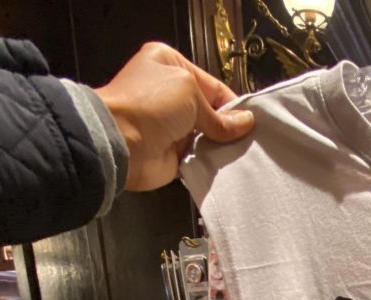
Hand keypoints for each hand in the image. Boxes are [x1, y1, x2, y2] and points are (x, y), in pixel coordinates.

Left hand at [95, 42, 253, 191]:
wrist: (120, 142)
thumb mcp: (190, 93)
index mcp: (170, 64)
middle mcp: (169, 94)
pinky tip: (225, 163)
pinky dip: (211, 161)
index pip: (212, 85)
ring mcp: (170, 125)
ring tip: (240, 151)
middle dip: (228, 125)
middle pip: (210, 111)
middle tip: (249, 137)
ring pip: (206, 136)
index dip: (232, 103)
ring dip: (220, 144)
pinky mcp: (171, 153)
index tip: (250, 119)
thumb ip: (220, 115)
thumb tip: (245, 123)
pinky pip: (199, 157)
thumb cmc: (149, 104)